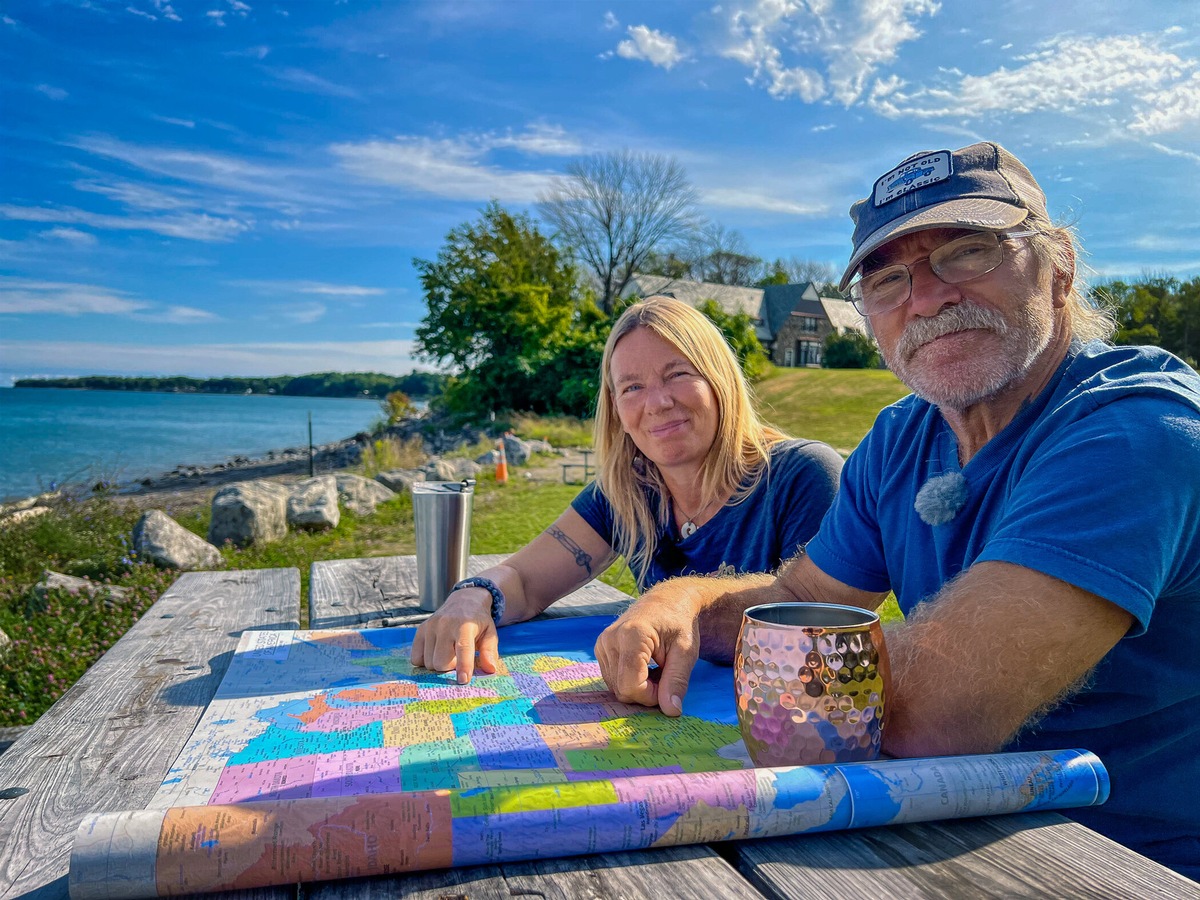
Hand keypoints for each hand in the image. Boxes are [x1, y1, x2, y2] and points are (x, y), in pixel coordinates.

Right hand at [410, 588, 498, 684]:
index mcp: (465, 625)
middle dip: (449, 668)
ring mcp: (430, 627)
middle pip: (441, 662)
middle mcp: (444, 625)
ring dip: (438, 665)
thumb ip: (489, 651)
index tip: (463, 680)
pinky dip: (425, 661)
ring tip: (448, 653)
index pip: (463, 648)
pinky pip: (416, 658)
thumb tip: (490, 669)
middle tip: (457, 659)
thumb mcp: (490, 633)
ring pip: (428, 662)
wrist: (464, 600)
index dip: (463, 666)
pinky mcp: (420, 630)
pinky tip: (436, 653)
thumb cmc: (478, 621)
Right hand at [595, 592, 699, 716]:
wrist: (667, 601)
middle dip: (645, 693)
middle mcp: (611, 638)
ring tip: (655, 669)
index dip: (650, 696)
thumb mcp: (686, 653)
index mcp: (632, 635)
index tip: (667, 686)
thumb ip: (677, 681)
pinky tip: (643, 667)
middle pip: (621, 689)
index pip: (630, 685)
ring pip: (615, 687)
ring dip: (637, 687)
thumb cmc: (679, 624)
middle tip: (664, 676)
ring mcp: (602, 643)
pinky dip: (629, 680)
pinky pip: (611, 678)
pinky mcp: (600, 648)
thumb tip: (671, 711)